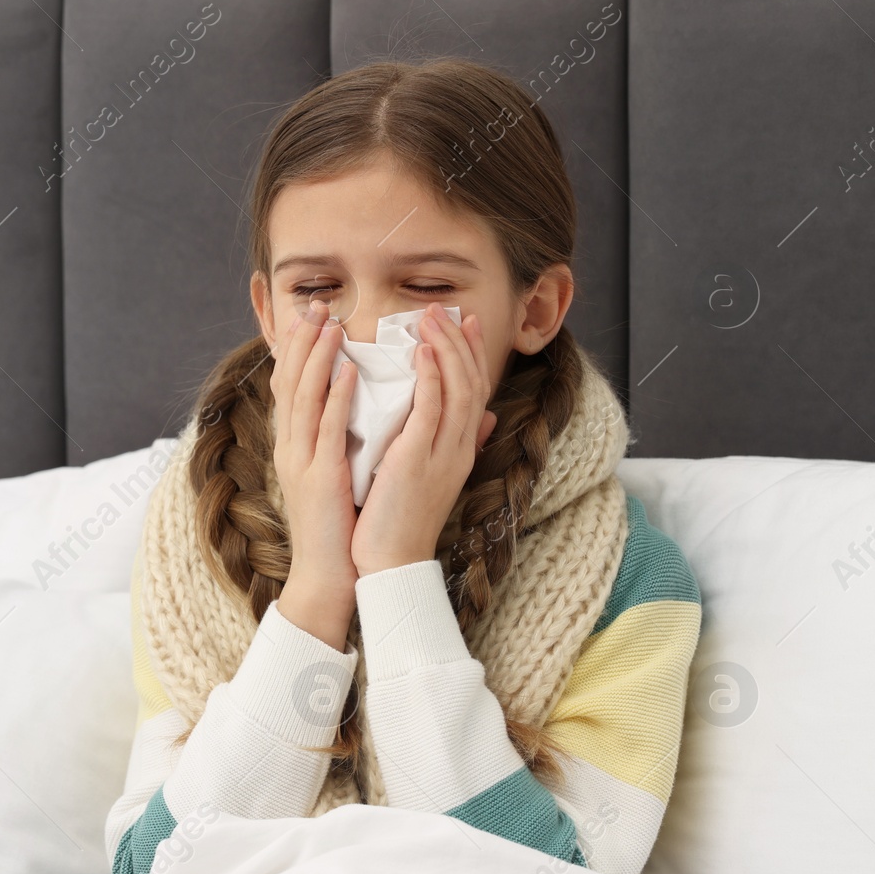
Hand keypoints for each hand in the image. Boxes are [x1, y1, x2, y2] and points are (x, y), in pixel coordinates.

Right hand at [269, 297, 357, 647]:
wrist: (329, 577)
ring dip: (315, 356)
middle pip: (289, 382)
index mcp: (295, 446)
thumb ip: (342, 441)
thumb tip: (356, 411)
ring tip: (329, 323)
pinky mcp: (319, 480)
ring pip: (303, 398)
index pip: (291, 386)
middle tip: (316, 304)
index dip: (297, 348)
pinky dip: (335, 398)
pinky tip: (346, 371)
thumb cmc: (340, 528)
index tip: (311, 315)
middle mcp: (291, 448)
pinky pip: (327, 431)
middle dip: (302, 340)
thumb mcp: (337, 476)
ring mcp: (301, 463)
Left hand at [351, 302, 498, 576]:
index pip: (474, 390)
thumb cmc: (399, 521)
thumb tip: (485, 420)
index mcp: (460, 450)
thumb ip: (449, 444)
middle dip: (461, 341)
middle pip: (472, 381)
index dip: (472, 353)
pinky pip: (431, 410)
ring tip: (431, 318)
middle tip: (446, 310)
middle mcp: (459, 448)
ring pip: (457, 388)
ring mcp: (442, 454)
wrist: (390, 563)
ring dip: (446, 348)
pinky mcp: (417, 461)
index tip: (464, 321)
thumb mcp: (430, 477)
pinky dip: (431, 377)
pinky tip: (421, 352)